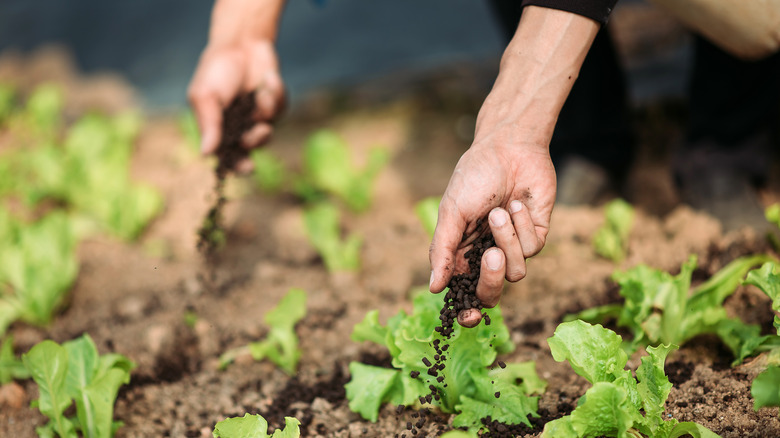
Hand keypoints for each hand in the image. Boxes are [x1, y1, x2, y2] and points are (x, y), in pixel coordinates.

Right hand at [187, 39, 284, 168]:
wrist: (240, 44)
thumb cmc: (216, 70)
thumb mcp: (205, 96)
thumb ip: (209, 125)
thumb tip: (205, 155)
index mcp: (218, 130)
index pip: (228, 156)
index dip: (238, 166)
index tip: (249, 168)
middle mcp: (239, 128)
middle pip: (251, 149)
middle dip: (258, 140)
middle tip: (261, 130)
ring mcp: (258, 118)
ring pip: (270, 129)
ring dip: (267, 110)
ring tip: (261, 94)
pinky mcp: (275, 106)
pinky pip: (281, 109)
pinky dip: (276, 93)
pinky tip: (269, 78)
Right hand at [429, 127, 555, 327]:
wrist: (509, 148)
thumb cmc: (474, 177)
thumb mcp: (451, 212)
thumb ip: (442, 251)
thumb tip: (433, 287)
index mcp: (462, 254)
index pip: (464, 294)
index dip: (467, 311)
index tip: (469, 317)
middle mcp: (487, 255)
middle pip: (491, 293)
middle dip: (492, 279)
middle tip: (491, 254)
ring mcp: (513, 247)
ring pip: (515, 272)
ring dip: (507, 239)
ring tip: (499, 210)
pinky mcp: (536, 235)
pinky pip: (532, 248)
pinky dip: (523, 225)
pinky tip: (517, 203)